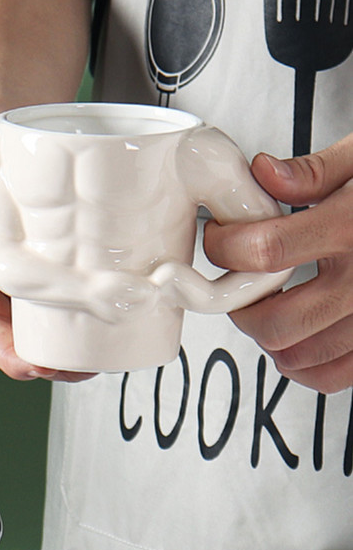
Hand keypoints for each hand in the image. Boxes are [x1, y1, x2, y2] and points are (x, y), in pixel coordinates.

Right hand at [0, 155, 93, 381]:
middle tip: (78, 367)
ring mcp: (19, 274)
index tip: (34, 367)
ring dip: (64, 344)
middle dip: (45, 360)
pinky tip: (97, 320)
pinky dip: (76, 316)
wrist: (4, 128)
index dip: (7, 354)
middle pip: (13, 336)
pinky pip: (56, 299)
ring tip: (95, 353)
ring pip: (37, 324)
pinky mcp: (44, 263)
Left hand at [203, 133, 352, 392]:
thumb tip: (263, 174)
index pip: (264, 251)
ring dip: (267, 336)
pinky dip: (302, 364)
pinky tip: (299, 334)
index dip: (225, 247)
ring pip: (296, 356)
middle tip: (238, 283)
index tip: (219, 237)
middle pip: (274, 321)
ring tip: (269, 306)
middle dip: (241, 305)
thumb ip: (315, 171)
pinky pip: (330, 377)